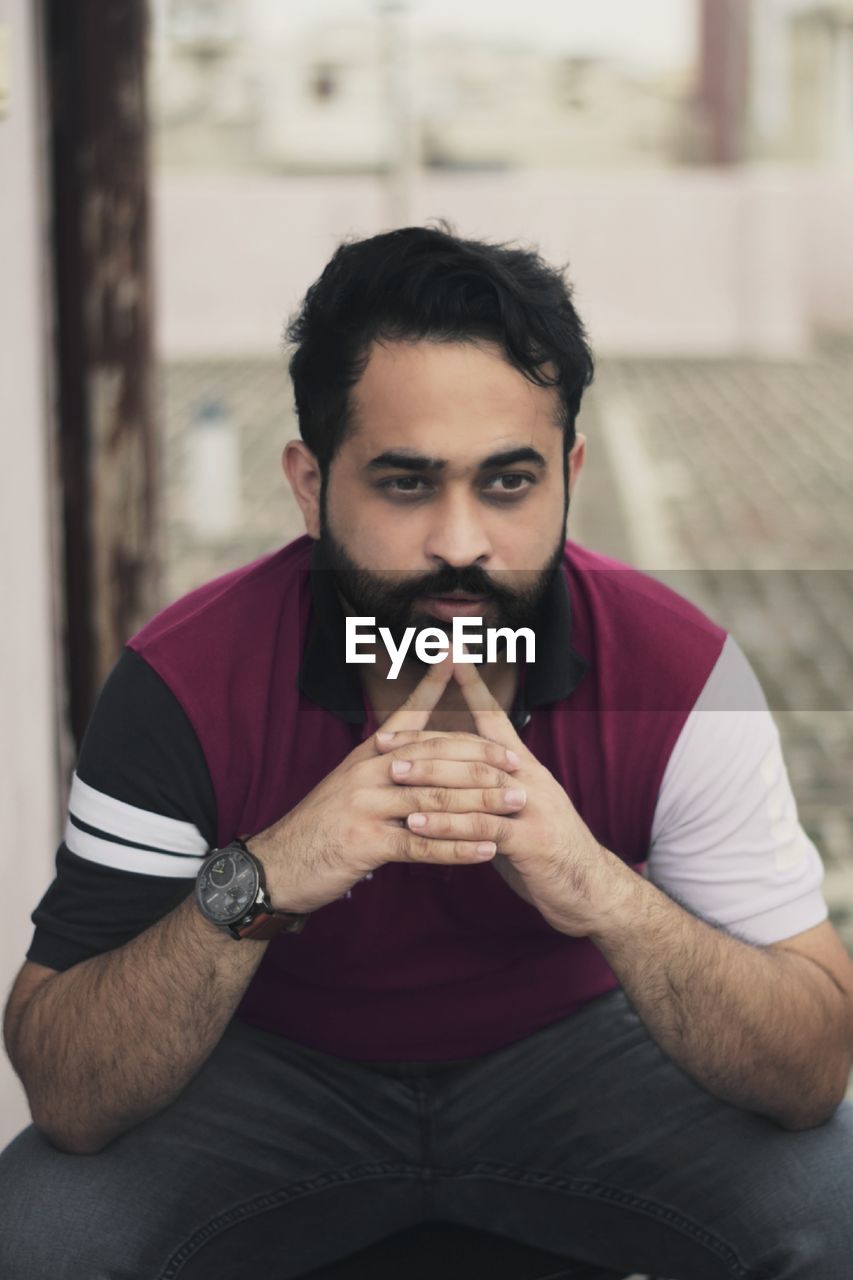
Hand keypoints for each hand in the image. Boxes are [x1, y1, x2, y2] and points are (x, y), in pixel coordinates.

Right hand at [248, 655, 522, 913]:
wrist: (278, 866)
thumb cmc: (322, 827)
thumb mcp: (349, 785)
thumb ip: (385, 766)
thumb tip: (420, 753)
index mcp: (368, 754)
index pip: (407, 714)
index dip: (433, 685)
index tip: (457, 656)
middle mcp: (368, 771)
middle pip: (435, 755)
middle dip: (481, 757)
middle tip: (517, 763)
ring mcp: (366, 805)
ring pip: (435, 796)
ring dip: (482, 801)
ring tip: (517, 803)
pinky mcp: (366, 842)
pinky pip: (422, 842)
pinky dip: (458, 846)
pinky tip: (487, 849)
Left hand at [375, 659, 621, 936]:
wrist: (590, 891)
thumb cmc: (545, 850)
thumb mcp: (516, 810)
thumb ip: (487, 789)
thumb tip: (451, 775)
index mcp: (525, 768)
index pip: (496, 719)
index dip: (475, 688)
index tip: (453, 657)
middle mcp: (530, 780)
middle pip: (473, 748)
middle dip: (427, 741)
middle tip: (384, 739)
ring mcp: (533, 808)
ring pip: (476, 782)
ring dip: (431, 777)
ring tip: (393, 775)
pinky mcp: (532, 842)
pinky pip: (483, 828)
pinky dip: (448, 825)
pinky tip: (418, 825)